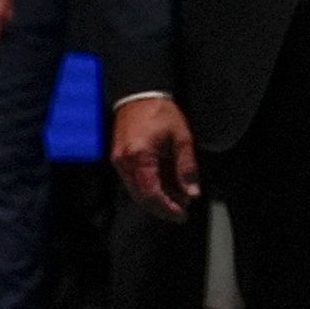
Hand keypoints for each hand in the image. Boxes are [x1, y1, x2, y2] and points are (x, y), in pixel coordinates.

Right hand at [110, 95, 200, 221]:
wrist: (139, 94)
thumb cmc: (161, 113)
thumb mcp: (182, 138)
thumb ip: (186, 168)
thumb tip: (192, 193)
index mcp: (140, 156)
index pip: (151, 194)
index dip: (167, 209)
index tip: (183, 214)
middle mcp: (124, 161)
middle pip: (141, 197)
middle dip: (162, 207)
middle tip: (182, 209)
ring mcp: (118, 159)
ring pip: (135, 191)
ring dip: (156, 198)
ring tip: (177, 197)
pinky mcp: (118, 157)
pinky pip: (132, 180)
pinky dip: (148, 187)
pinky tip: (164, 185)